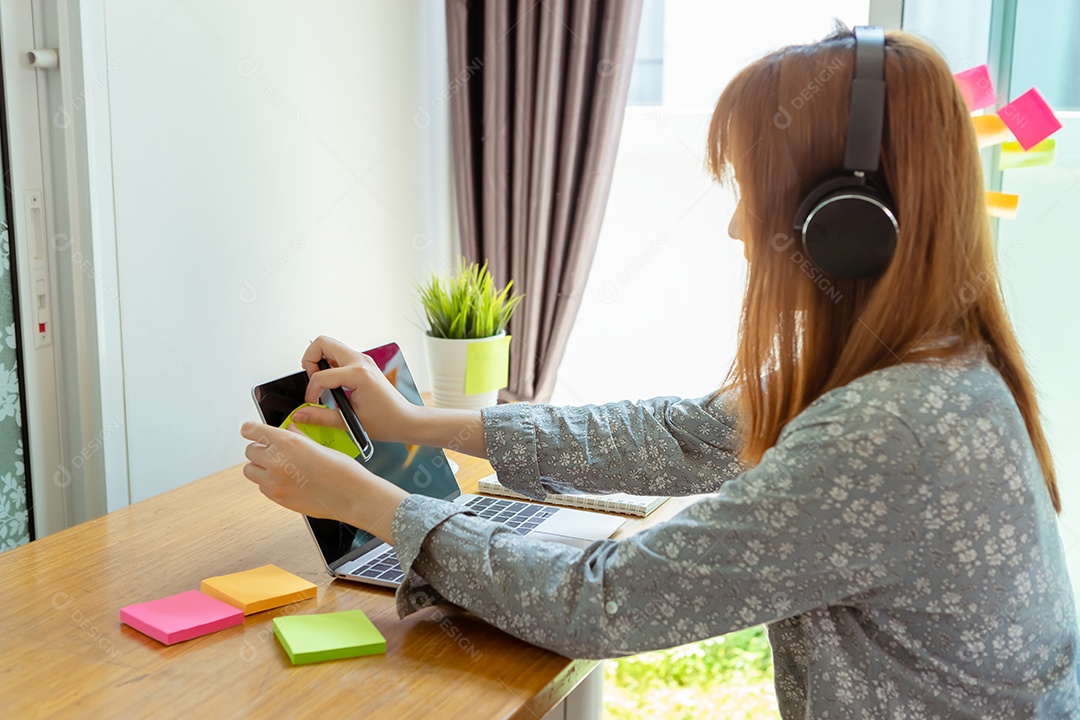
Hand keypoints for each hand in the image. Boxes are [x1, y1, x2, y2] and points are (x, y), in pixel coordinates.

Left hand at [240, 421, 407, 542]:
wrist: (351, 496)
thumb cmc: (342, 471)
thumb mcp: (319, 446)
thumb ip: (298, 438)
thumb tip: (289, 431)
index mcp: (287, 443)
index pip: (252, 431)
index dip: (250, 429)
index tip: (249, 429)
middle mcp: (276, 462)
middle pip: (249, 451)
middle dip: (260, 449)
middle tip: (274, 451)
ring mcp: (275, 482)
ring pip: (250, 470)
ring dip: (260, 467)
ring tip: (278, 467)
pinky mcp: (277, 498)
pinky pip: (262, 487)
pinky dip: (268, 483)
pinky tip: (287, 481)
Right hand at [292, 335, 422, 443]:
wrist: (406, 420)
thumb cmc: (387, 421)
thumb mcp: (350, 421)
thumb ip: (321, 417)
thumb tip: (300, 415)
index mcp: (358, 374)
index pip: (321, 375)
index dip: (311, 391)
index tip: (312, 404)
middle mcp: (361, 362)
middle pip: (322, 343)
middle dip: (310, 360)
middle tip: (312, 380)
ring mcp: (363, 360)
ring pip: (331, 346)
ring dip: (320, 361)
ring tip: (322, 383)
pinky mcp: (363, 364)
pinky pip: (340, 355)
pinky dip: (330, 365)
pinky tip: (333, 384)